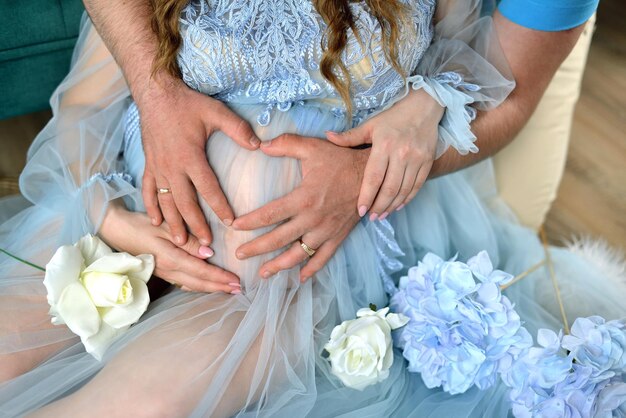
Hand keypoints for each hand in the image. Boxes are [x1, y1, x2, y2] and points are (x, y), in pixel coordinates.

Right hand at [99, 201, 240, 293]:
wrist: (116, 229)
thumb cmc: (141, 224)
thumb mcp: (165, 227)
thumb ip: (188, 240)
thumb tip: (210, 253)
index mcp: (171, 259)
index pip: (201, 272)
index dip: (220, 278)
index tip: (236, 281)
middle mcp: (169, 270)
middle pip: (199, 283)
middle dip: (219, 287)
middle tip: (239, 290)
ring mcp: (164, 273)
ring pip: (192, 285)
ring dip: (210, 288)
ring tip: (227, 289)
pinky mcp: (162, 272)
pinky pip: (183, 283)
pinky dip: (198, 285)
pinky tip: (206, 285)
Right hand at [138, 75, 260, 246]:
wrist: (155, 94)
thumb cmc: (187, 104)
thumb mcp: (216, 112)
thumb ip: (238, 129)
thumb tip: (259, 145)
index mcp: (190, 156)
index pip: (208, 188)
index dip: (220, 207)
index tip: (230, 223)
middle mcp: (172, 167)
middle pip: (185, 203)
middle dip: (196, 225)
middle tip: (206, 244)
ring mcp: (158, 168)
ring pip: (165, 202)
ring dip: (173, 223)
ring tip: (182, 241)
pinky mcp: (149, 165)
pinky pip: (149, 191)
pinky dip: (151, 207)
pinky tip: (155, 222)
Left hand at [231, 135, 368, 281]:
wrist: (373, 176)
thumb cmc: (341, 160)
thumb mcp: (314, 147)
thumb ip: (286, 144)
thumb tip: (261, 144)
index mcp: (304, 198)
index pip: (271, 214)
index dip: (251, 221)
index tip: (234, 226)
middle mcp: (313, 219)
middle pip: (279, 239)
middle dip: (257, 249)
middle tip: (238, 255)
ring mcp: (326, 231)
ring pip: (299, 254)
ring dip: (279, 265)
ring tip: (262, 273)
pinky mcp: (338, 237)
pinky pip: (323, 258)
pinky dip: (312, 270)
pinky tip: (300, 279)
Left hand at [326, 88, 443, 219]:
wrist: (423, 108)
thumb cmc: (393, 117)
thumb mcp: (370, 124)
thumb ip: (350, 136)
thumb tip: (327, 137)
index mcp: (384, 144)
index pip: (374, 177)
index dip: (367, 196)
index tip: (360, 211)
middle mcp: (401, 153)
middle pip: (389, 188)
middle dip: (379, 206)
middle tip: (371, 218)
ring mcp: (416, 158)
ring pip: (404, 190)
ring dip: (392, 205)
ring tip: (382, 215)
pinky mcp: (427, 161)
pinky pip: (417, 186)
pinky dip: (407, 198)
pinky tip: (398, 206)